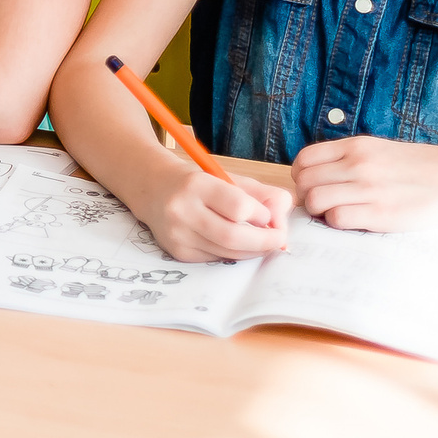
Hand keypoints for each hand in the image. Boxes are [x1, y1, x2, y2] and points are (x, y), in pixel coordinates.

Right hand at [138, 164, 293, 262]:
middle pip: (234, 237)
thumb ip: (261, 194)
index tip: (267, 215)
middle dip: (265, 242)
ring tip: (260, 241)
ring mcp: (177, 234)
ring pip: (228, 253)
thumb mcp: (228, 178)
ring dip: (252, 251)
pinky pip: (217, 259)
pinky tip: (233, 243)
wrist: (154, 189)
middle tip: (280, 239)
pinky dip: (233, 254)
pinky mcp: (178, 252)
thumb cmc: (199, 183)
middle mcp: (182, 210)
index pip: (239, 207)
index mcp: (197, 185)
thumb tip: (283, 219)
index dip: (261, 215)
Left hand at [293, 135, 437, 230]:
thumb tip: (319, 175)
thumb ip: (350, 159)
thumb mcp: (381, 151)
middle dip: (307, 196)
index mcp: (356, 147)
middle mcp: (357, 164)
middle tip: (324, 205)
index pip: (304, 159)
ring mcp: (368, 188)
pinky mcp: (380, 213)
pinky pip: (336, 219)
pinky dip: (338, 223)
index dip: (302, 177)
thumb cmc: (421, 168)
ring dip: (320, 212)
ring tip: (338, 214)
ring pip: (314, 200)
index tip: (314, 187)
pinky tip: (355, 221)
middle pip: (304, 182)